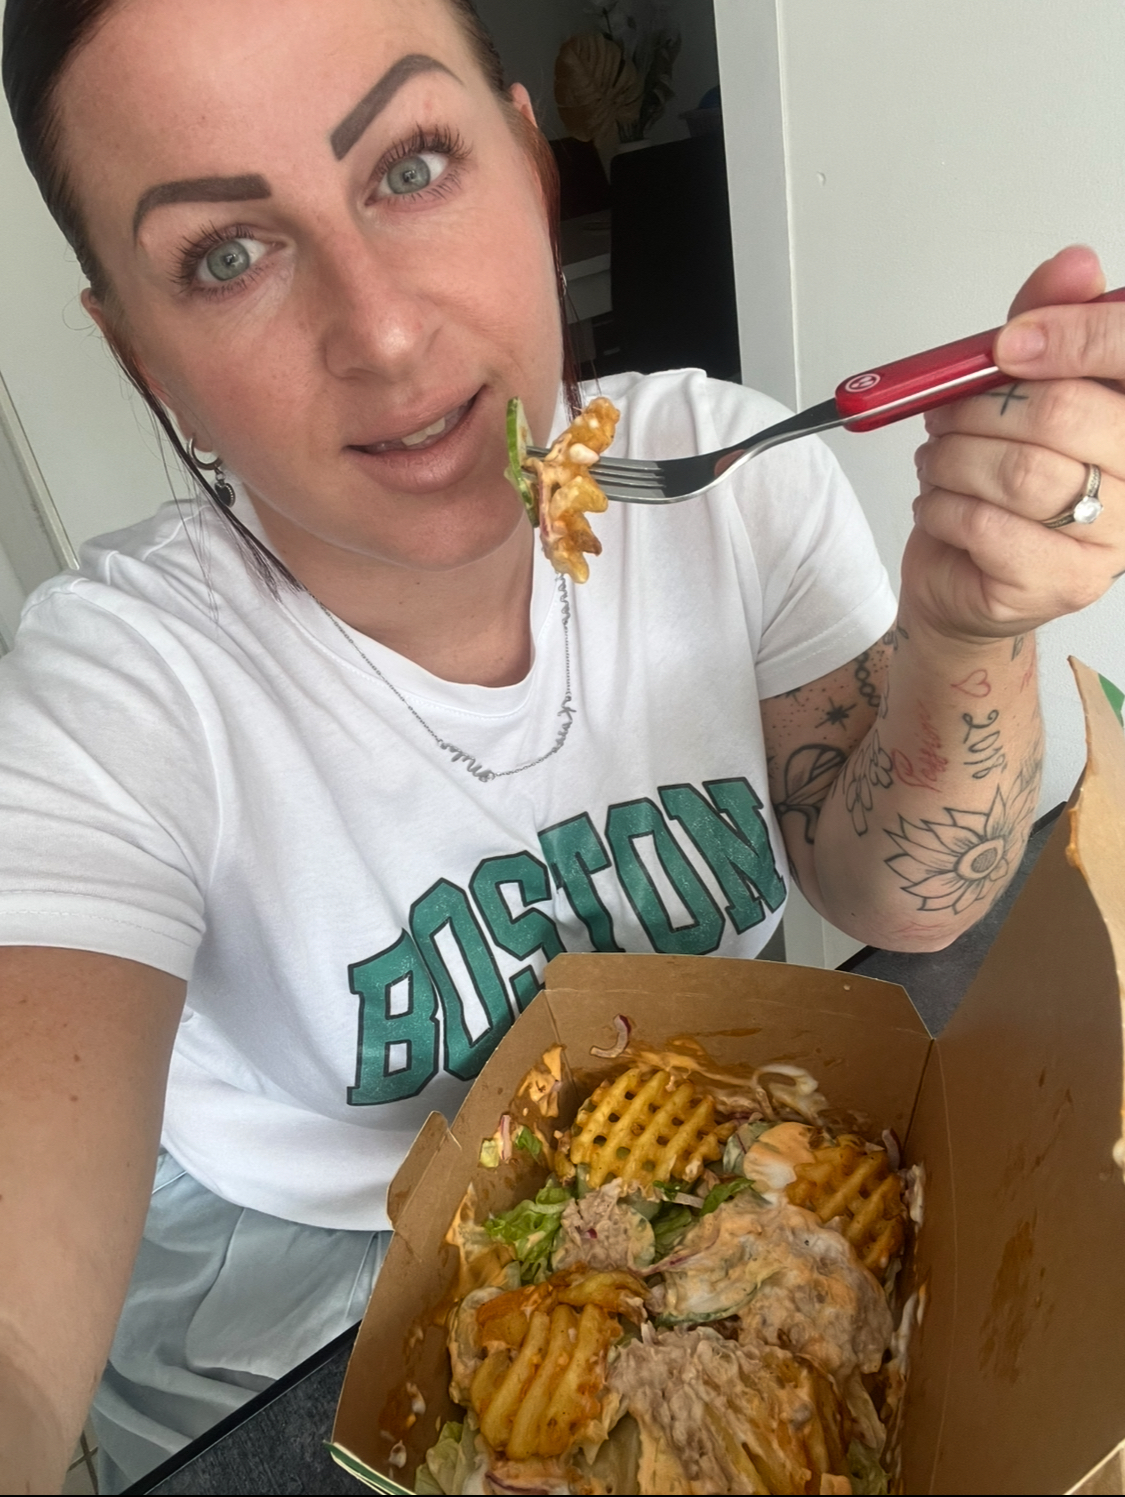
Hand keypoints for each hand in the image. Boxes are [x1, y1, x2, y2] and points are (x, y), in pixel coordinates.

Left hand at [904, 245, 1124, 643]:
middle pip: (1065, 413)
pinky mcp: (1063, 583)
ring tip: (939, 461)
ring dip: (955, 458)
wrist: (962, 579)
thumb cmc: (996, 482)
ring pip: (1021, 471)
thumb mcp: (1017, 389)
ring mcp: (1112, 540)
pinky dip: (943, 506)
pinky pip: (988, 526)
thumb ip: (1048, 322)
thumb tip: (1074, 264)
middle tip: (945, 414)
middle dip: (982, 408)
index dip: (1072, 337)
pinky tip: (941, 505)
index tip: (1006, 345)